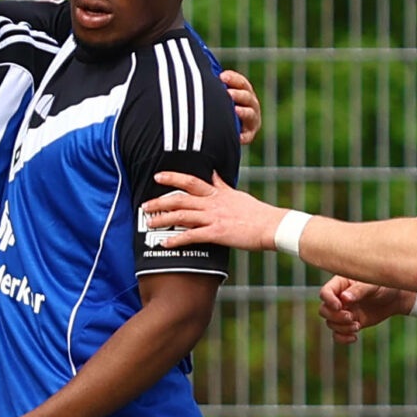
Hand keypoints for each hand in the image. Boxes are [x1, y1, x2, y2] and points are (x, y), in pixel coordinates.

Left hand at [142, 170, 283, 251]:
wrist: (272, 226)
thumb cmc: (257, 213)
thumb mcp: (237, 194)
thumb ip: (222, 185)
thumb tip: (214, 174)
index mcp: (218, 193)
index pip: (191, 181)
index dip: (172, 177)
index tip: (158, 176)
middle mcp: (213, 203)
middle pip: (180, 198)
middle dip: (160, 201)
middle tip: (144, 205)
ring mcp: (214, 217)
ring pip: (182, 216)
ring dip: (163, 219)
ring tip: (149, 223)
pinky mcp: (217, 233)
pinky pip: (192, 235)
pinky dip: (176, 240)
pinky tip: (165, 243)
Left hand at [220, 69, 262, 145]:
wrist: (223, 131)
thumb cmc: (218, 108)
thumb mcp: (219, 96)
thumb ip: (215, 87)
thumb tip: (200, 70)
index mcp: (245, 92)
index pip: (242, 83)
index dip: (233, 79)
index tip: (221, 76)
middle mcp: (252, 105)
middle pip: (247, 97)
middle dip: (238, 94)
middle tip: (228, 93)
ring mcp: (252, 120)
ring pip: (250, 114)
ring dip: (243, 112)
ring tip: (235, 110)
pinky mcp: (249, 135)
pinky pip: (247, 136)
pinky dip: (243, 136)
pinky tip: (237, 136)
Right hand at [319, 276, 412, 343]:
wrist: (394, 298)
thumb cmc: (384, 286)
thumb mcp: (373, 285)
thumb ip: (359, 290)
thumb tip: (344, 298)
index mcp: (341, 284)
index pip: (325, 292)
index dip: (329, 300)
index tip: (340, 306)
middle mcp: (339, 298)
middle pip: (324, 310)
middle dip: (335, 317)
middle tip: (351, 317)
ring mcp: (343, 311)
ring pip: (330, 323)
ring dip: (342, 328)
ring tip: (357, 326)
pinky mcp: (349, 323)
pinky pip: (338, 334)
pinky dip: (343, 338)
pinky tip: (354, 337)